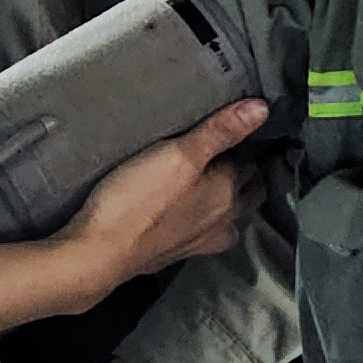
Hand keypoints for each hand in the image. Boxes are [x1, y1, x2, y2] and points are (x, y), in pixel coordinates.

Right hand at [51, 99, 268, 287]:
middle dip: (245, 175)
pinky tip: (190, 216)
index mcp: (228, 193)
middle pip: (248, 194)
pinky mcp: (176, 253)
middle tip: (232, 153)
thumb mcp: (178, 154)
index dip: (243, 145)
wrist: (101, 252)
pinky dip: (205, 222)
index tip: (233, 131)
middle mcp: (222, 220)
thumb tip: (261, 109)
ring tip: (215, 183)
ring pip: (229, 217)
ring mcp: (200, 241)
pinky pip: (204, 235)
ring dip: (230, 202)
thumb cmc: (139, 200)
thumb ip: (220, 131)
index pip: (250, 163)